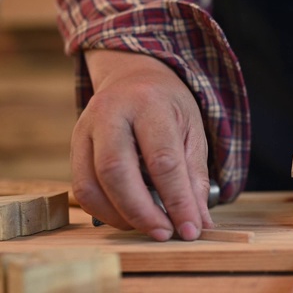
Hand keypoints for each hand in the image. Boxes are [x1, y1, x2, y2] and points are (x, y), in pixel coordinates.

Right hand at [71, 49, 213, 240]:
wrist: (133, 77)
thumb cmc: (169, 107)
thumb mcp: (192, 132)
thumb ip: (195, 177)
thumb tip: (199, 222)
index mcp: (149, 104)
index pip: (162, 160)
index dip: (178, 200)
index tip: (191, 229)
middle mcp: (111, 112)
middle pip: (117, 171)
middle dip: (142, 212)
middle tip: (166, 234)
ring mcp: (86, 128)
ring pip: (91, 183)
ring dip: (121, 216)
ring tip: (150, 228)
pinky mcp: (74, 145)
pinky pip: (81, 187)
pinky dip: (104, 210)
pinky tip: (129, 217)